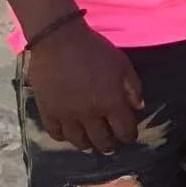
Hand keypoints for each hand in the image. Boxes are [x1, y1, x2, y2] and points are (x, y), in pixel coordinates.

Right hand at [23, 19, 143, 153]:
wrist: (58, 40)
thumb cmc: (95, 50)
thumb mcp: (123, 65)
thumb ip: (133, 88)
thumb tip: (138, 108)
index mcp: (111, 102)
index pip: (124, 131)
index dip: (129, 136)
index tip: (129, 135)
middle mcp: (90, 114)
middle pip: (102, 141)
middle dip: (110, 145)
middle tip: (111, 144)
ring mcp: (66, 115)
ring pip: (78, 142)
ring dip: (87, 144)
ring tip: (90, 141)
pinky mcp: (47, 111)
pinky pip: (55, 133)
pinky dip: (64, 137)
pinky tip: (69, 133)